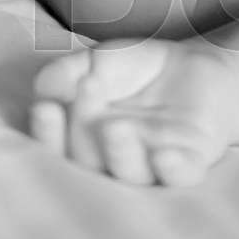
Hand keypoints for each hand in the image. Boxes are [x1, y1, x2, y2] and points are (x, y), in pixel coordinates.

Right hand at [31, 39, 238, 186]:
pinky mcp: (192, 160)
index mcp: (84, 142)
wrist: (195, 64)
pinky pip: (182, 177)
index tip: (44, 108)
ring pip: (132, 175)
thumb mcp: (97, 61)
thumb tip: (43, 89)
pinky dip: (173, 171)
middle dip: (83, 127)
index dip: (47, 134)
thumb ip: (68, 71)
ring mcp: (153, 163)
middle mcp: (114, 160)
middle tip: (88, 84)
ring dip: (120, 154)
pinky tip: (164, 156)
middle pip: (89, 162)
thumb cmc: (137, 69)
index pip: (57, 149)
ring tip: (115, 126)